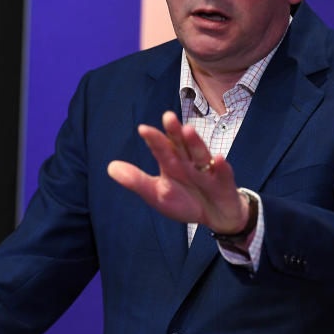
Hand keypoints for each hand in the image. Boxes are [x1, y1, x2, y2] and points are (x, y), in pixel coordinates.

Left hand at [108, 111, 249, 234]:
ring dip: (195, 143)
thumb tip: (110, 167)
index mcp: (172, 163)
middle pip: (181, 145)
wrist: (216, 216)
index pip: (161, 149)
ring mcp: (207, 170)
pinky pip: (222, 173)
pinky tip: (217, 158)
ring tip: (187, 130)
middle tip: (167, 117)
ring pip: (200, 154)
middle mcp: (189, 162)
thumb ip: (136, 181)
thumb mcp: (157, 194)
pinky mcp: (224, 182)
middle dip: (175, 132)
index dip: (154, 140)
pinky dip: (221, 166)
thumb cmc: (186, 201)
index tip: (143, 129)